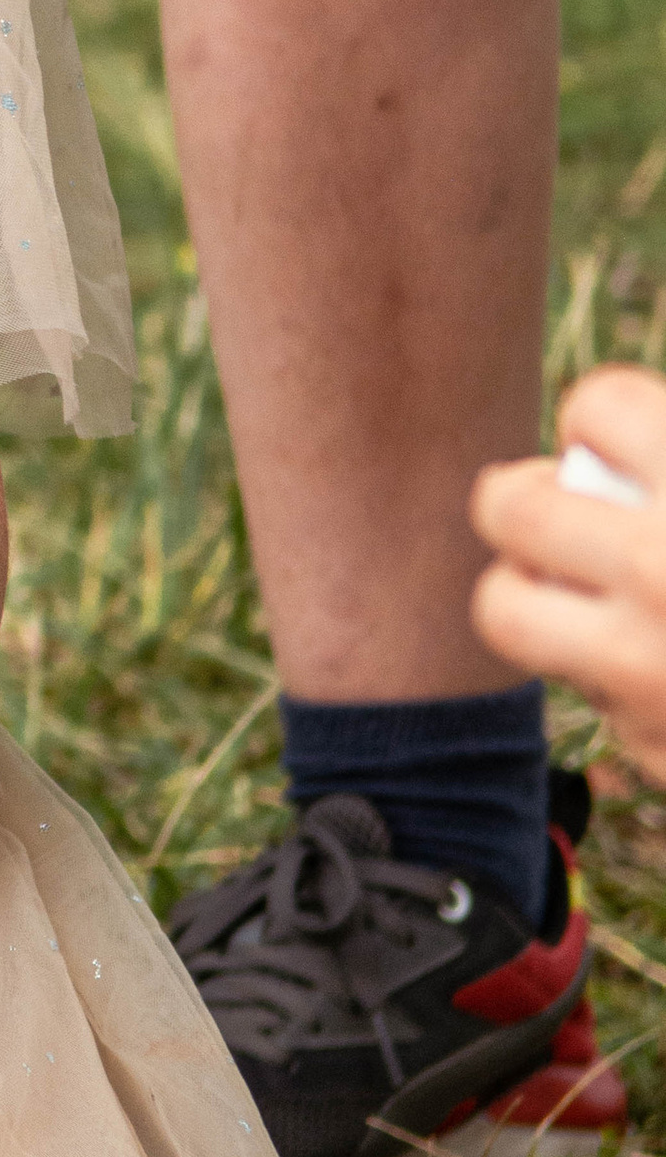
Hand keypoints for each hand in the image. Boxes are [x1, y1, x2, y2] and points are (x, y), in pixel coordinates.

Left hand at [472, 369, 665, 777]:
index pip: (595, 406)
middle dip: (530, 496)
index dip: (604, 420)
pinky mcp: (657, 751)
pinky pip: (590, 695)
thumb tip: (598, 444)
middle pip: (511, 504)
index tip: (621, 440)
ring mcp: (651, 673)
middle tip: (570, 505)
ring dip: (532, 589)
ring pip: (505, 610)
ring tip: (581, 582)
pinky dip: (618, 676)